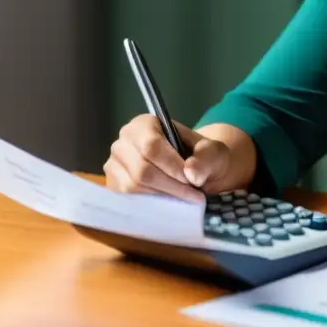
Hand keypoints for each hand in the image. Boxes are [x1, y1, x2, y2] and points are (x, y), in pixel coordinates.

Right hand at [104, 114, 232, 201]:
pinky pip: (127, 198)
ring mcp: (115, 163)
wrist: (194, 170)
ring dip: (162, 195)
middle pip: (141, 169)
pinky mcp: (114, 184)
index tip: (192, 181)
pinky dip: (149, 203)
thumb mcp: (213, 151)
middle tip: (193, 195)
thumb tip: (190, 173)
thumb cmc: (201, 156)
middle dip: (170, 185)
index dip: (172, 167)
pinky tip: (168, 201)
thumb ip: (206, 157)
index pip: (152, 147)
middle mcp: (124, 141)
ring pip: (133, 186)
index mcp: (145, 124)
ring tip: (184, 197)